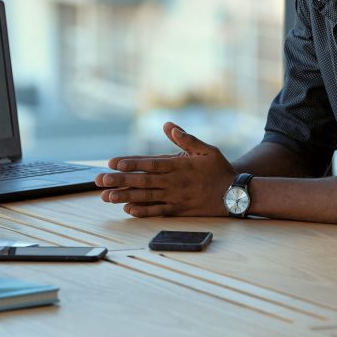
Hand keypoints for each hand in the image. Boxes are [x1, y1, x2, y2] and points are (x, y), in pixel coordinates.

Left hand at [94, 122, 236, 217]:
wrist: (236, 195)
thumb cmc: (220, 169)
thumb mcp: (206, 149)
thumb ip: (186, 138)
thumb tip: (168, 125)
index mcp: (179, 166)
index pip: (150, 163)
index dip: (131, 163)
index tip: (113, 163)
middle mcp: (174, 182)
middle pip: (142, 181)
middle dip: (119, 180)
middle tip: (99, 180)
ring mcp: (175, 197)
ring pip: (146, 197)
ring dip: (124, 196)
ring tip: (106, 197)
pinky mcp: (179, 210)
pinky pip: (157, 211)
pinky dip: (142, 211)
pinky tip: (128, 210)